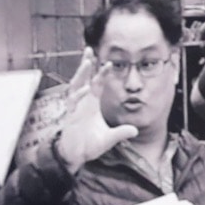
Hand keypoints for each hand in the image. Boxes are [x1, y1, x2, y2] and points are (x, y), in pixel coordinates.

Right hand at [54, 47, 138, 171]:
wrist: (77, 155)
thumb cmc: (91, 144)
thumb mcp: (111, 138)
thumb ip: (122, 133)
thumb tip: (135, 130)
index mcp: (92, 103)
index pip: (98, 83)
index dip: (103, 73)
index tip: (110, 62)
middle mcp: (83, 102)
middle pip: (84, 78)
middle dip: (86, 64)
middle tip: (89, 49)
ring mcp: (75, 107)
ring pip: (76, 86)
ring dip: (82, 74)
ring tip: (88, 62)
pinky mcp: (69, 115)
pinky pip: (73, 102)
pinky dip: (79, 95)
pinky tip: (85, 89)